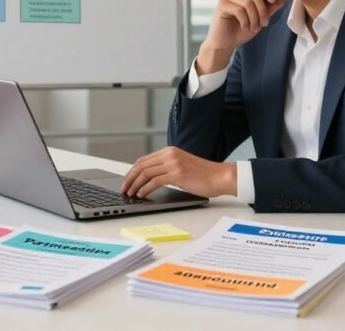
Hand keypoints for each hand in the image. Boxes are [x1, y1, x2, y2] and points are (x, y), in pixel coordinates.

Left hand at [121, 146, 236, 198]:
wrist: (221, 177)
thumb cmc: (204, 175)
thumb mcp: (183, 166)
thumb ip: (168, 168)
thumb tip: (150, 179)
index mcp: (170, 151)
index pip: (144, 160)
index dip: (132, 171)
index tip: (127, 181)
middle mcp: (170, 154)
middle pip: (141, 165)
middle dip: (129, 178)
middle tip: (124, 189)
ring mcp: (173, 163)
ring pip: (146, 173)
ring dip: (135, 184)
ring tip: (130, 193)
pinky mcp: (177, 174)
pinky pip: (154, 181)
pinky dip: (145, 188)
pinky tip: (141, 194)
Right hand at [197, 0, 283, 73]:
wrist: (224, 43)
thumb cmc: (240, 31)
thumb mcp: (258, 19)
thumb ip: (268, 9)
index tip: (274, 0)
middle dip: (262, 11)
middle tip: (264, 24)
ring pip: (248, 4)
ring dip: (254, 19)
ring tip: (254, 28)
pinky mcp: (221, 6)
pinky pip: (239, 10)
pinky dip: (245, 21)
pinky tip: (245, 28)